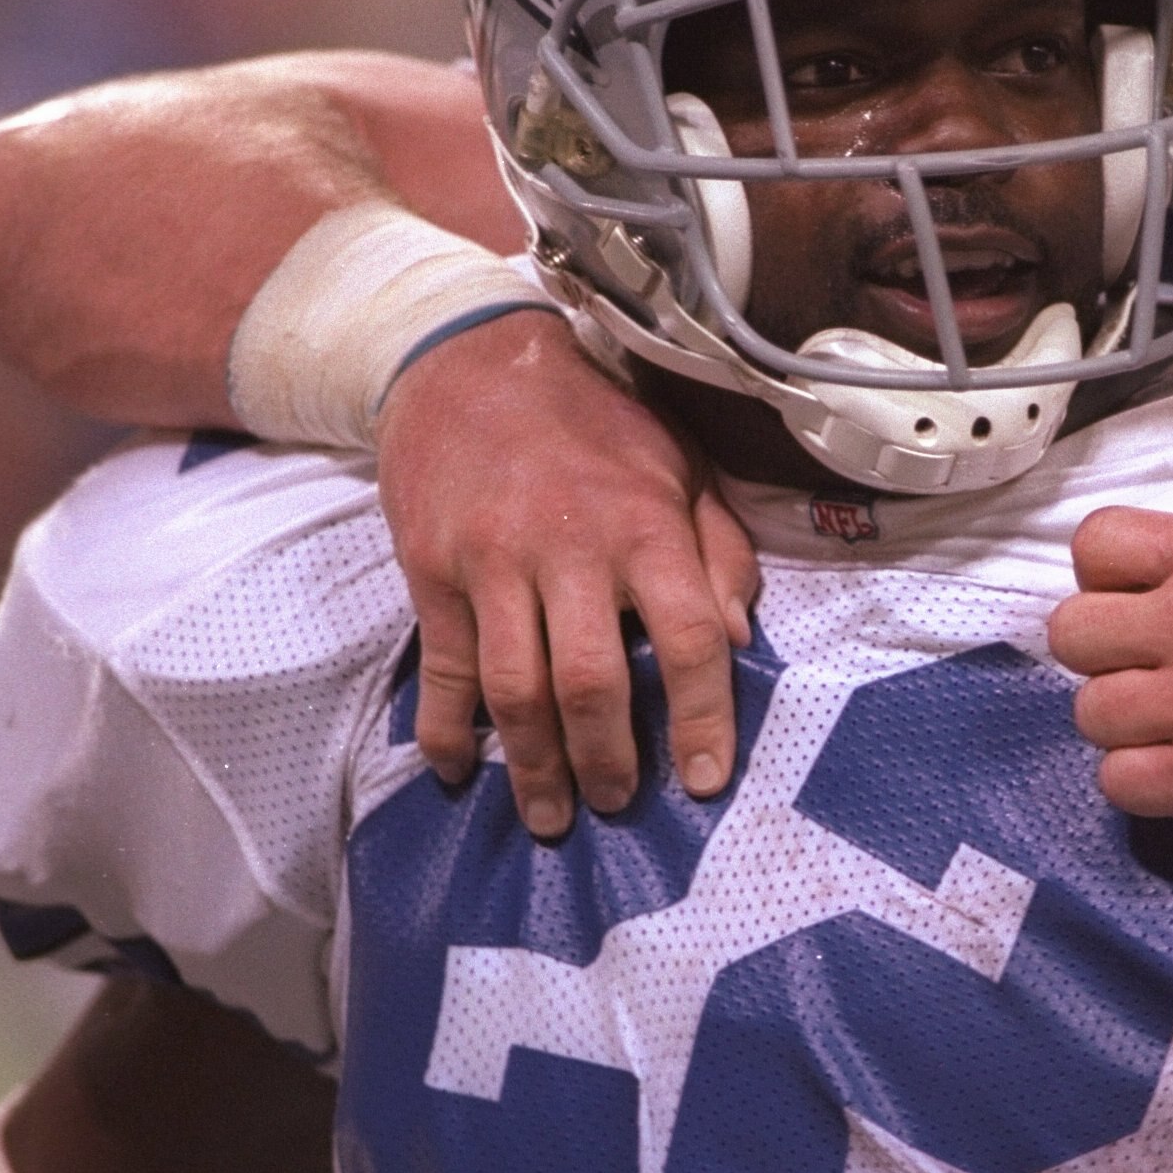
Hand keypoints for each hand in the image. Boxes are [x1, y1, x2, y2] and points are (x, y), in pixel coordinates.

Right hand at [375, 312, 759, 835]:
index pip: (689, 637)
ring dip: (534, 767)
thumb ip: (719, 549)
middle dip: (608, 761)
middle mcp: (569, 548)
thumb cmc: (593, 421)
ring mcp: (492, 563)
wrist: (467, 358)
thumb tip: (741, 638)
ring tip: (550, 815)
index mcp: (644, 523)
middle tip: (618, 803)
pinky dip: (446, 731)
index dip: (704, 718)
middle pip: (590, 683)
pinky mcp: (432, 571)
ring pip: (514, 690)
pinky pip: (441, 669)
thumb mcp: (679, 463)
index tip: (707, 781)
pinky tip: (457, 773)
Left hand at [1047, 413, 1172, 840]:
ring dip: (1122, 711)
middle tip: (1152, 648)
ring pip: (1091, 712)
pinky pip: (1120, 783)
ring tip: (1169, 710)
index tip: (1148, 580)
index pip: (1096, 543)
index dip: (1111, 560)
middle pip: (1074, 632)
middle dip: (1104, 637)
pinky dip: (1138, 775)